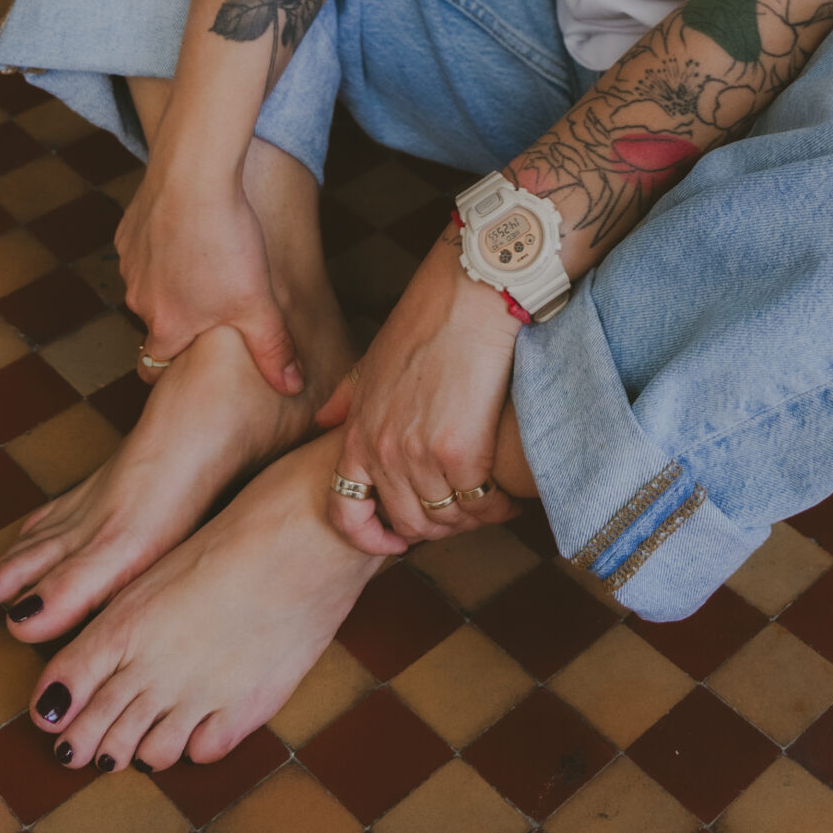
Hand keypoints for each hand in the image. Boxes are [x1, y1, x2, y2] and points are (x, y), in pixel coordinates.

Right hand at [115, 158, 302, 396]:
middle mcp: (139, 300)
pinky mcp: (128, 231)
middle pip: (154, 322)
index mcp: (167, 326)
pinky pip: (143, 248)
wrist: (194, 175)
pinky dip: (161, 244)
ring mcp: (131, 264)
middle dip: (176, 318)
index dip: (169, 370)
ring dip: (169, 280)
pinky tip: (188, 229)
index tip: (185, 366)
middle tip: (208, 304)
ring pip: (148, 284)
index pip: (153, 367)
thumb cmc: (227, 240)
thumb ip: (272, 349)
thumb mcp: (258, 302)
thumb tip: (291, 387)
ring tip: (205, 260)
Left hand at [318, 233, 523, 549]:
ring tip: (491, 502)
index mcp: (359, 429)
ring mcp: (419, 453)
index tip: (396, 544)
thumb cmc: (429, 315)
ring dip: (473, 517)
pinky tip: (509, 494)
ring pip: (447, 518)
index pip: (345, 512)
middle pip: (408, 523)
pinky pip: (480, 503)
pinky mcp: (460, 449)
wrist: (472, 289)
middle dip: (438, 526)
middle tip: (464, 510)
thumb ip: (348, 396)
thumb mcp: (373, 357)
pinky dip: (498, 505)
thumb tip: (324, 421)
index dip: (370, 539)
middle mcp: (383, 449)